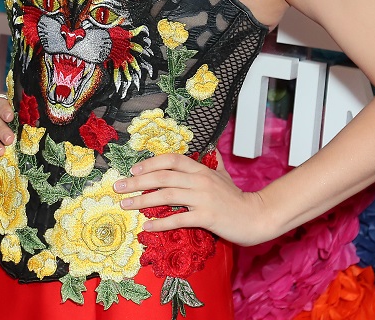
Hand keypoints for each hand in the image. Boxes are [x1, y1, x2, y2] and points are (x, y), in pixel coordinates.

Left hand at [113, 154, 274, 246]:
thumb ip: (212, 162)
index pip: (171, 160)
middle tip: (118, 187)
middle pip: (162, 177)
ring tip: (125, 205)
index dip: (150, 163)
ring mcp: (203, 198)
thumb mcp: (223, 175)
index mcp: (201, 169)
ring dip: (142, 200)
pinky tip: (148, 226)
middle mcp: (200, 180)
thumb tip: (209, 149)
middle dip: (137, 182)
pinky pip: (178, 219)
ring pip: (166, 196)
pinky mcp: (206, 216)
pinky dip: (161, 222)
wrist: (256, 216)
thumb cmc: (236, 197)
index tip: (133, 170)